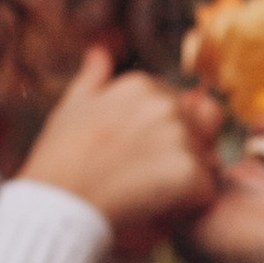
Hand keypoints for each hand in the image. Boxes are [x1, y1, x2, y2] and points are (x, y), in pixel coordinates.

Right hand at [21, 47, 223, 246]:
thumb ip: (93, 79)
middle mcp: (165, 103)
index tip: (137, 155)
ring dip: (187, 181)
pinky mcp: (188, 172)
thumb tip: (100, 52)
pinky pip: (206, 191)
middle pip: (202, 128)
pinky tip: (157, 210)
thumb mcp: (70, 108)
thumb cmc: (59, 161)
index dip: (164, 134)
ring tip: (148, 194)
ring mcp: (178, 136)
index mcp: (141, 85)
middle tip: (149, 177)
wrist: (57, 204)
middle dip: (186, 150)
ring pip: (206, 161)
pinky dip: (188, 207)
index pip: (178, 106)